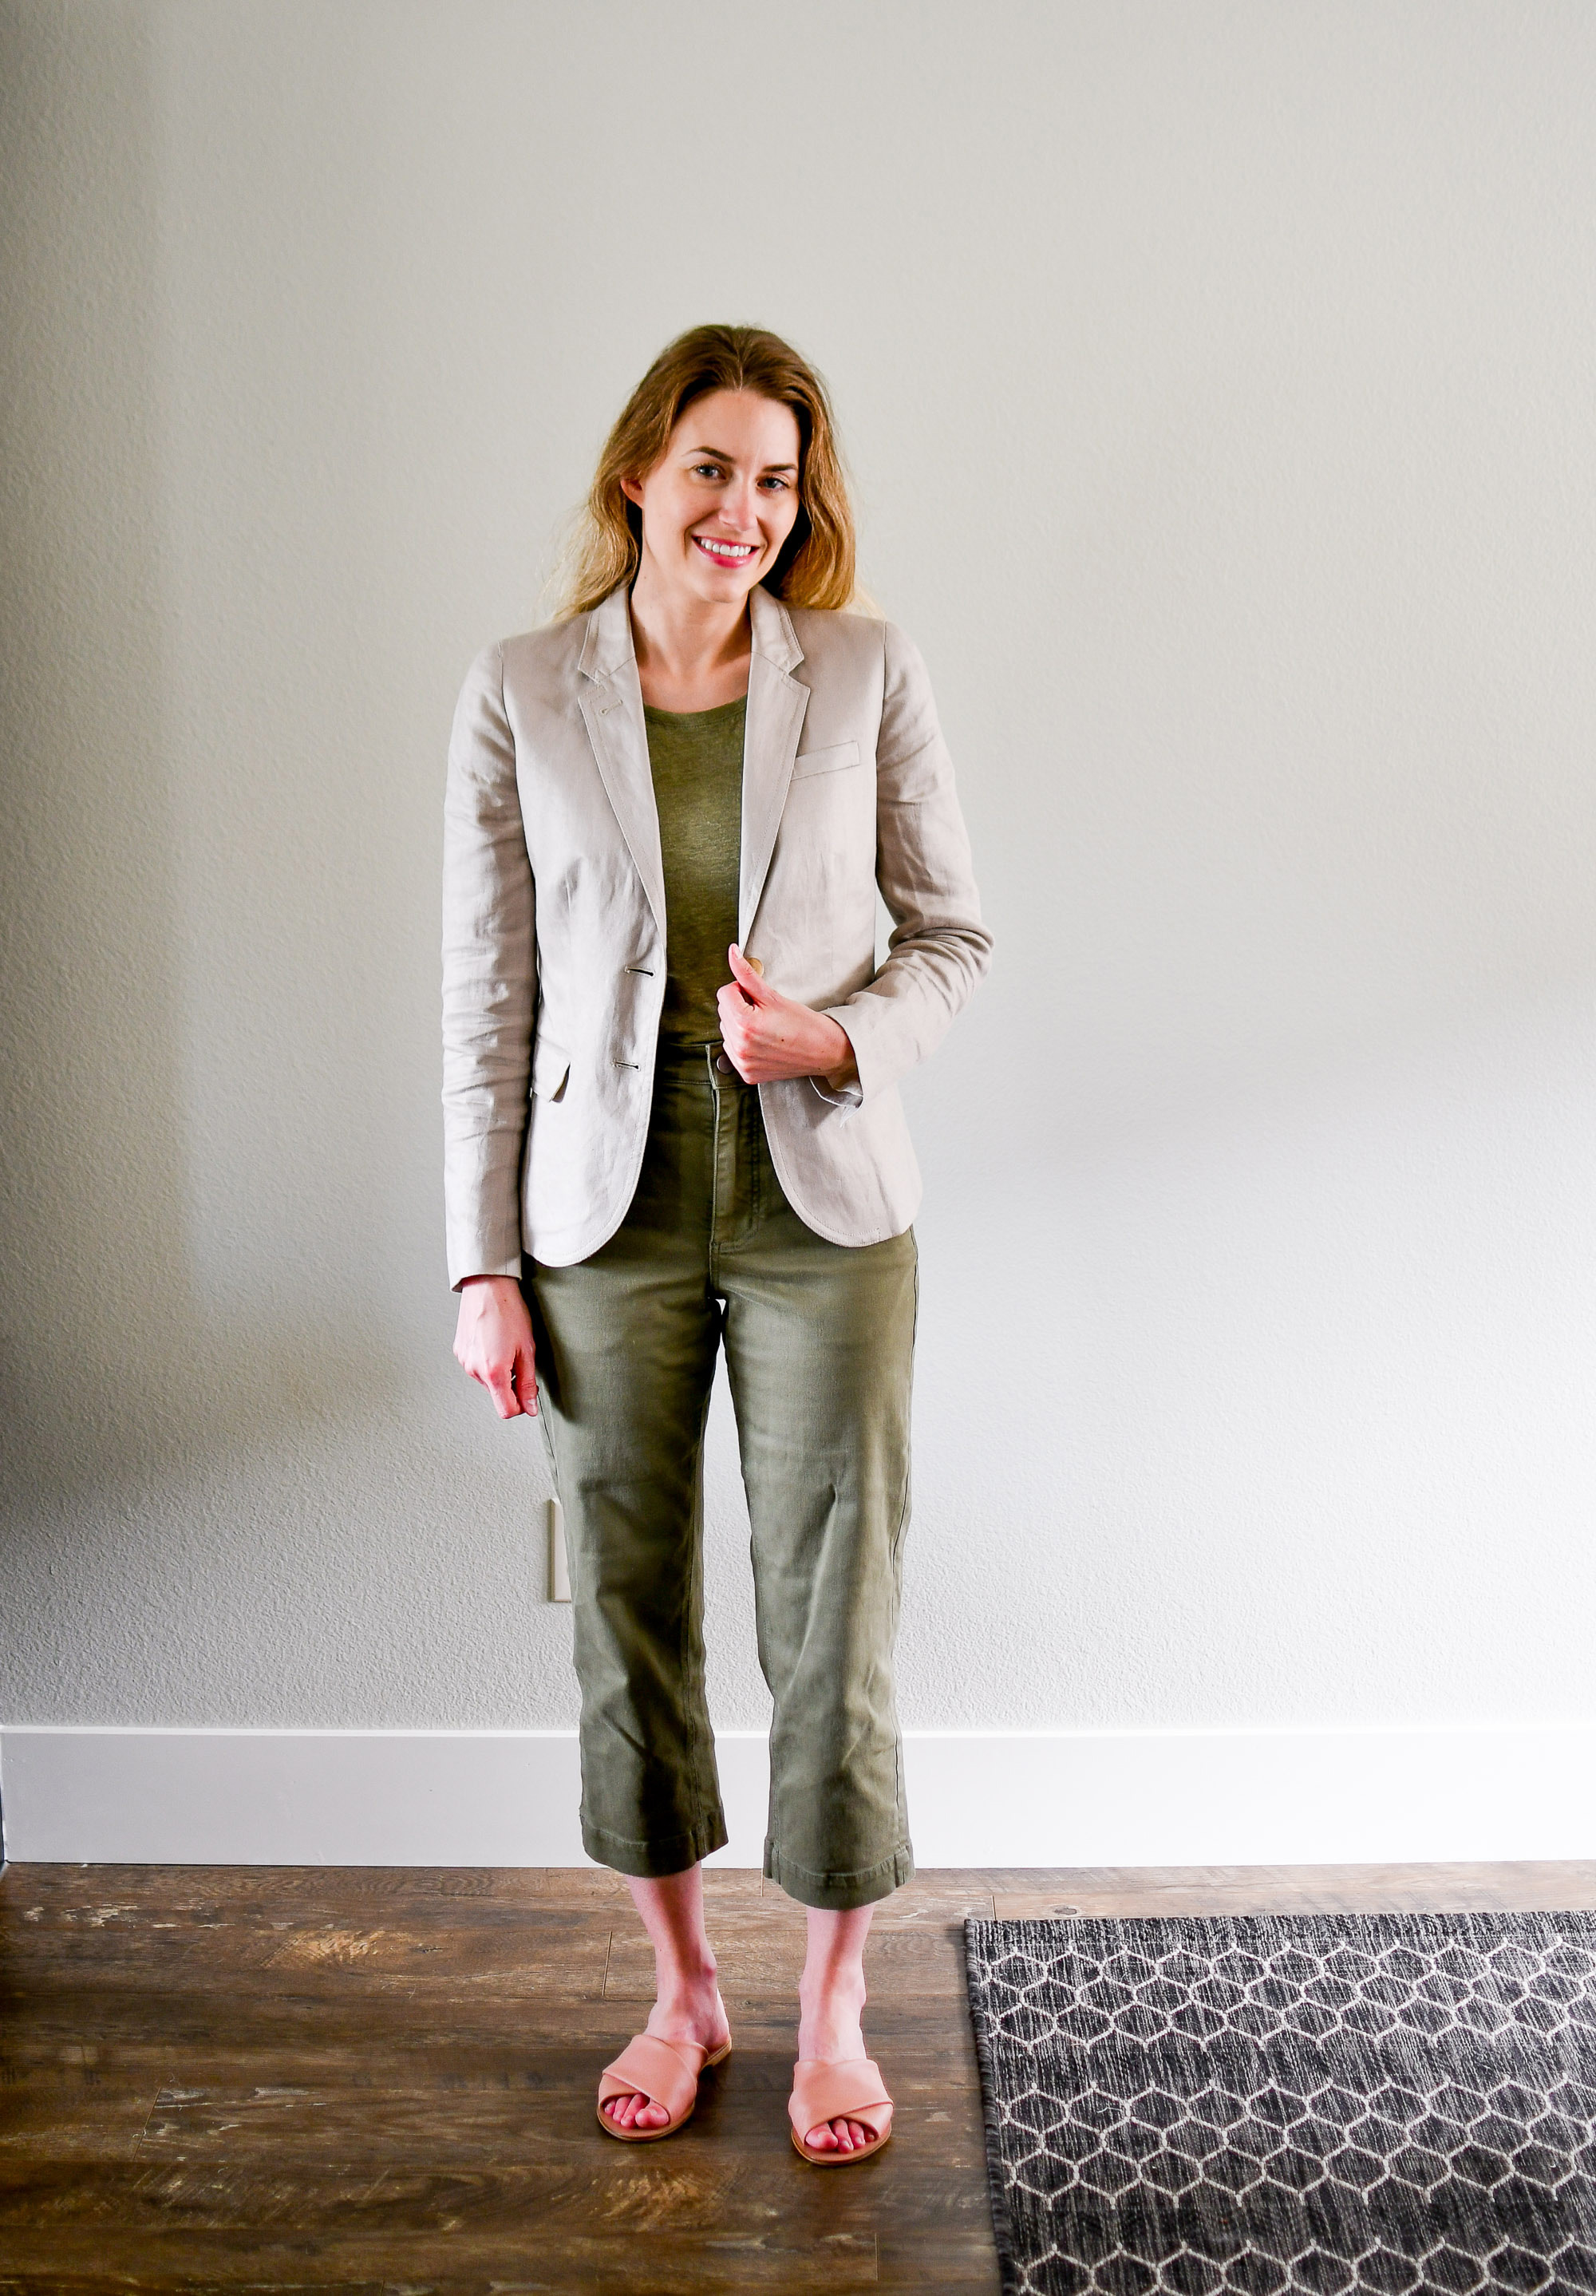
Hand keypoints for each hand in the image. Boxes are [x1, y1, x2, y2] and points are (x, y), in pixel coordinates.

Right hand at [453, 1274, 538, 1418]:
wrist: (487, 1286)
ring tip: (506, 1346)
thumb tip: (530, 1407)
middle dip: (511, 1385)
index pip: (506, 1410)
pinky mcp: (459, 1352)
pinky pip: (477, 1367)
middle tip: (520, 1359)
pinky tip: (494, 1342)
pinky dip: (487, 1361)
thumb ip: (528, 1383)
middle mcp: (474, 1370)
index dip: (521, 1406)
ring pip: (487, 1381)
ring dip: (499, 1372)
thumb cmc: (509, 1312)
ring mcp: (464, 1361)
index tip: (528, 1395)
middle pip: (497, 1395)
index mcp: (493, 1372)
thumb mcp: (527, 1349)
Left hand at [716, 946, 858, 1088]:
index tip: (758, 996)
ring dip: (739, 1024)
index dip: (741, 989)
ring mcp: (743, 1062)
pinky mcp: (747, 1073)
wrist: (824, 1051)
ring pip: (726, 1030)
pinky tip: (762, 1040)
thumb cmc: (804, 1024)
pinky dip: (743, 1042)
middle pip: (723, 1011)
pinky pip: (732, 1049)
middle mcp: (740, 1046)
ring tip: (765, 1026)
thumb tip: (732, 952)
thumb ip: (747, 974)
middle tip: (764, 1011)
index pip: (724, 993)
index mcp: (745, 1024)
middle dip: (739, 1006)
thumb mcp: (773, 996)